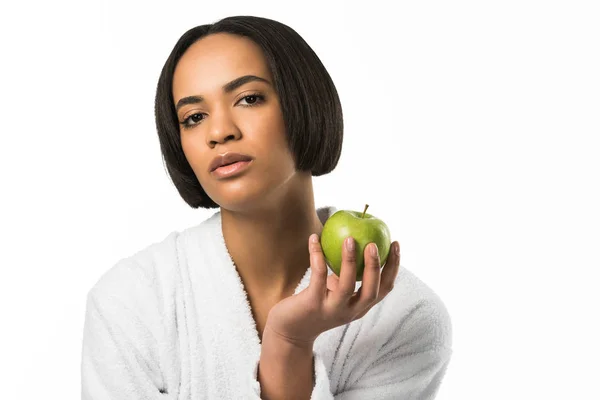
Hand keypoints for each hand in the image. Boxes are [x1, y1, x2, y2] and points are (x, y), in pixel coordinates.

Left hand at [264, 234, 400, 346]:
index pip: (384, 288)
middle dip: (375, 267)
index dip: (393, 267)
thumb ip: (345, 276)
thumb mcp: (335, 293)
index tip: (395, 244)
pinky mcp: (312, 304)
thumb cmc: (315, 305)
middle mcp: (350, 311)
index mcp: (360, 307)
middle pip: (371, 291)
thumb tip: (354, 242)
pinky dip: (317, 256)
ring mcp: (331, 309)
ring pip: (346, 286)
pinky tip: (314, 238)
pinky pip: (318, 277)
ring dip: (350, 262)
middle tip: (374, 243)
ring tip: (349, 239)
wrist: (290, 331)